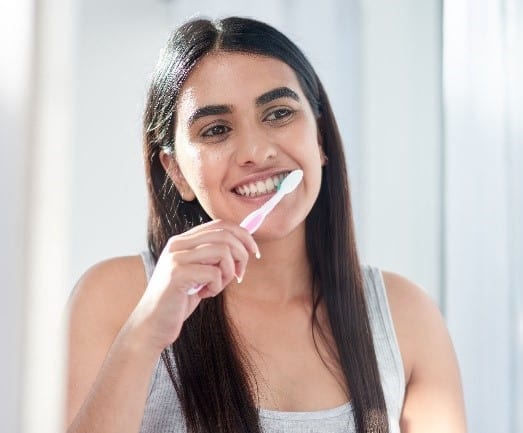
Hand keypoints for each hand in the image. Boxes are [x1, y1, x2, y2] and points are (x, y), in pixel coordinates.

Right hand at [127, 220, 258, 353]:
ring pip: (223, 251)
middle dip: (242, 254)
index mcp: (183, 240)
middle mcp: (177, 244)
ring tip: (218, 286)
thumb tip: (245, 245)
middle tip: (239, 275)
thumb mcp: (199, 273)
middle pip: (225, 234)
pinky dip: (217, 287)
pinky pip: (214, 273)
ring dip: (228, 272)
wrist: (152, 324)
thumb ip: (214, 258)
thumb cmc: (178, 300)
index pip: (220, 224)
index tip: (254, 252)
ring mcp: (176, 257)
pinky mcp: (177, 274)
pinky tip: (204, 295)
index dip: (243, 235)